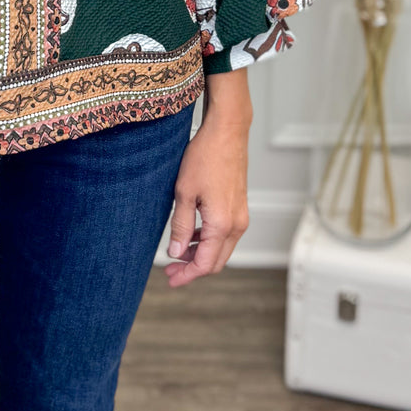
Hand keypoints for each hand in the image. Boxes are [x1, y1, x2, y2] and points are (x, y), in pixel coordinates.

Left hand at [165, 69, 251, 284]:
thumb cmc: (205, 157)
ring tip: (178, 253)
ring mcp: (241, 215)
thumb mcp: (184, 193)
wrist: (227, 132)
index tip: (170, 278)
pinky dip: (209, 241)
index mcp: (222, 224)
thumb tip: (176, 253)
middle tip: (170, 271)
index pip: (205, 264)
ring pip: (222, 249)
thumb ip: (181, 226)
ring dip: (201, 255)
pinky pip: (225, 234)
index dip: (186, 275)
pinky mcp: (239, 206)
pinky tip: (192, 235)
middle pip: (216, 261)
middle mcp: (237, 224)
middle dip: (193, 269)